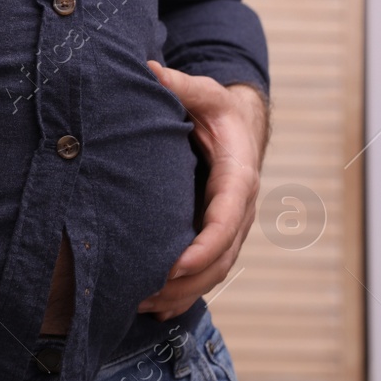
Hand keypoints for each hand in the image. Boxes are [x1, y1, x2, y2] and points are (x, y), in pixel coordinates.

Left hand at [138, 62, 269, 319]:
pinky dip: (185, 291)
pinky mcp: (215, 232)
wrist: (238, 122)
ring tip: (142, 308)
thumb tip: (150, 70)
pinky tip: (155, 309)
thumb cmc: (216, 107)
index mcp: (238, 175)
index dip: (203, 246)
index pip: (226, 219)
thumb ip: (180, 84)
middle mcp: (239, 206)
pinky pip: (207, 269)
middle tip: (145, 296)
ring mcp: (230, 224)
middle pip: (222, 257)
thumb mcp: (203, 92)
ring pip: (216, 270)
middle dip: (187, 282)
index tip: (175, 266)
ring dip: (183, 293)